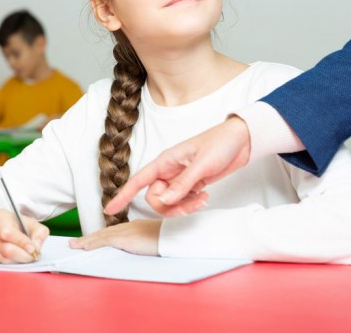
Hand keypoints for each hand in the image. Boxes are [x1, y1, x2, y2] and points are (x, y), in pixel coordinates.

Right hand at [0, 209, 48, 263]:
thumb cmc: (13, 223)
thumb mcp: (29, 222)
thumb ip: (39, 233)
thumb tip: (37, 248)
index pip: (8, 233)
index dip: (22, 243)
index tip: (33, 249)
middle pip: (6, 250)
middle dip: (23, 256)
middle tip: (32, 256)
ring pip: (3, 259)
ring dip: (17, 261)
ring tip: (24, 255)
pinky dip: (8, 263)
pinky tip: (13, 256)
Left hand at [70, 219, 160, 255]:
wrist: (174, 237)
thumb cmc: (168, 240)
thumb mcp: (152, 242)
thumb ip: (142, 244)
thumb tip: (137, 251)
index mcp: (134, 227)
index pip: (112, 232)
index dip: (99, 236)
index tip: (89, 241)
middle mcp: (127, 227)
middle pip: (104, 233)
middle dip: (89, 238)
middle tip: (75, 243)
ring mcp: (126, 232)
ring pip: (101, 236)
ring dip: (87, 241)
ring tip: (74, 245)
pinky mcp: (125, 239)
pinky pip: (105, 241)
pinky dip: (93, 243)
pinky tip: (84, 247)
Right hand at [104, 116, 250, 216]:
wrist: (241, 141)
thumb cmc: (219, 144)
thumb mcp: (201, 165)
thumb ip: (182, 184)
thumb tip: (163, 201)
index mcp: (164, 162)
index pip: (137, 181)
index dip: (122, 195)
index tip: (109, 209)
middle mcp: (168, 171)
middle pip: (155, 198)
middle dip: (170, 207)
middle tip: (191, 203)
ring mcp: (179, 179)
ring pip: (169, 203)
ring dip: (184, 207)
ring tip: (203, 199)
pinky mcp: (191, 185)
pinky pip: (182, 202)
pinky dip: (192, 204)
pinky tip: (205, 196)